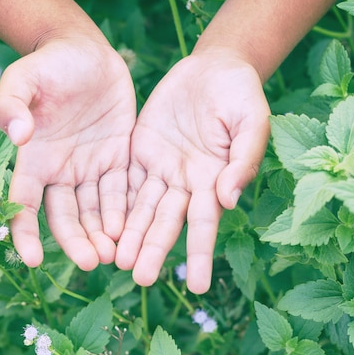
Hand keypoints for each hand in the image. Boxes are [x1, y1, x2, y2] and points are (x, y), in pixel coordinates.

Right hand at [0, 37, 135, 269]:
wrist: (85, 51)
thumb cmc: (48, 63)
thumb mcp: (23, 77)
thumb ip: (11, 104)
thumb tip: (17, 135)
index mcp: (33, 159)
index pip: (24, 204)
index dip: (24, 232)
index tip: (31, 260)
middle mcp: (61, 171)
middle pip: (67, 216)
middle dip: (77, 241)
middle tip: (93, 262)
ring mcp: (91, 167)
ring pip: (97, 210)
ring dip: (105, 233)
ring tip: (116, 254)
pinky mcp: (119, 158)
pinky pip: (124, 190)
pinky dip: (127, 211)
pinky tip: (135, 230)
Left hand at [115, 49, 269, 293]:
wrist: (214, 67)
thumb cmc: (241, 94)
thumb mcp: (251, 121)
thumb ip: (242, 160)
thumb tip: (228, 201)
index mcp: (214, 179)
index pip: (205, 223)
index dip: (201, 254)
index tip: (198, 287)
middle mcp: (185, 182)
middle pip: (166, 221)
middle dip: (154, 249)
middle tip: (140, 278)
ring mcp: (160, 168)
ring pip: (141, 207)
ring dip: (131, 235)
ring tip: (116, 262)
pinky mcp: (139, 151)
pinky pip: (124, 180)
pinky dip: (114, 204)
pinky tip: (102, 226)